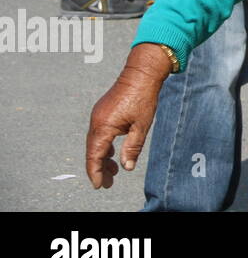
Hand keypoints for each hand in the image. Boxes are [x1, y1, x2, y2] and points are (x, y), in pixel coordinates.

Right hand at [85, 43, 172, 188]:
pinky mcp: (103, 111)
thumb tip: (126, 167)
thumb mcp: (141, 125)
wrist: (141, 73)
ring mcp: (98, 115)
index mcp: (103, 127)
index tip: (99, 185)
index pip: (95, 156)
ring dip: (103, 157)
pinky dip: (104, 146)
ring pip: (96, 143)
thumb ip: (132, 147)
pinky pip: (99, 134)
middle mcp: (96, 122)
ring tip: (113, 172)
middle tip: (108, 183)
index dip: (95, 172)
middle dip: (99, 168)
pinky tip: (113, 153)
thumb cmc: (143, 97)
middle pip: (93, 151)